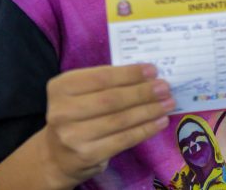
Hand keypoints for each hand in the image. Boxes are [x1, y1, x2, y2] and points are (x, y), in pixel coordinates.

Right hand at [41, 64, 174, 186]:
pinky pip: (124, 139)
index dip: (130, 74)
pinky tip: (160, 121)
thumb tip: (148, 75)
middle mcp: (62, 112)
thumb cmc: (77, 115)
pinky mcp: (87, 155)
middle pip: (112, 99)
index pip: (101, 77)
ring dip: (149, 110)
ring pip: (121, 120)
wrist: (57, 156)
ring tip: (168, 103)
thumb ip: (107, 82)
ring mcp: (73, 136)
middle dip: (143, 92)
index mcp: (61, 88)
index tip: (153, 70)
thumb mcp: (81, 93)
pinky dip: (146, 129)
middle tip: (165, 87)